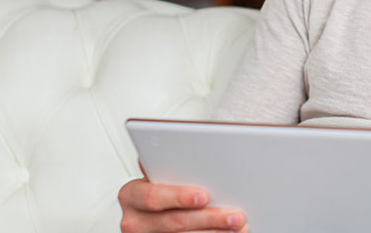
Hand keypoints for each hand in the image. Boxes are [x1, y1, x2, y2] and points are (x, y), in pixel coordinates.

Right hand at [118, 177, 246, 231]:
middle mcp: (134, 220)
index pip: (154, 196)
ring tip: (238, 226)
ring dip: (215, 232)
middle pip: (176, 221)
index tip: (205, 196)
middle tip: (235, 215)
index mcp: (131, 194)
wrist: (156, 215)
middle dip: (209, 217)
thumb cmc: (161, 191)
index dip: (179, 196)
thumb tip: (177, 145)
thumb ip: (166, 166)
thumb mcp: (159, 177)